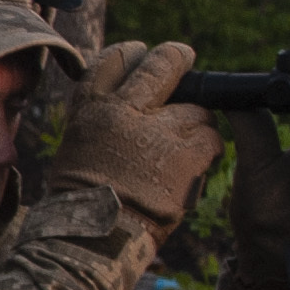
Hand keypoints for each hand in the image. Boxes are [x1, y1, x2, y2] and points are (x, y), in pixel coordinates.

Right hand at [46, 39, 220, 226]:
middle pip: (162, 65)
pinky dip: (207, 151)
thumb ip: (103, 121)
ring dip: (195, 124)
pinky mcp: (184, 152)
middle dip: (177, 59)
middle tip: (185, 59)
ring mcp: (156, 129)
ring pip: (196, 108)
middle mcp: (123, 110)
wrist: (94, 236)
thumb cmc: (83, 200)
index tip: (141, 54)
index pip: (114, 60)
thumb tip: (125, 105)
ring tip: (181, 149)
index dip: (132, 54)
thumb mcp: (78, 147)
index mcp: (91, 108)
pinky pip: (211, 138)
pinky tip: (193, 165)